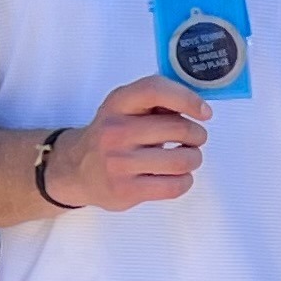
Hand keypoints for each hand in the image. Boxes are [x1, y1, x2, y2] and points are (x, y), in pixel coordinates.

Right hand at [46, 77, 209, 209]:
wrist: (76, 170)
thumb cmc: (113, 136)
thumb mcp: (126, 109)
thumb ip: (157, 103)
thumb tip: (197, 106)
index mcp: (118, 103)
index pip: (155, 90)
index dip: (187, 99)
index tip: (204, 112)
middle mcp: (115, 130)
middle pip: (180, 128)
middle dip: (197, 135)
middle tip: (192, 139)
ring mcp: (118, 162)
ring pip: (183, 160)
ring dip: (194, 159)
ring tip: (184, 158)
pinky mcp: (126, 189)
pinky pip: (175, 186)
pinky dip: (185, 180)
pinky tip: (175, 176)